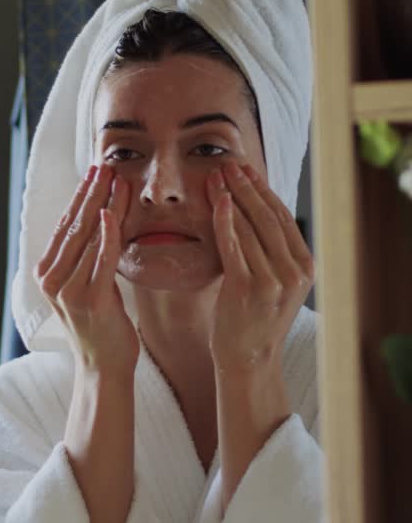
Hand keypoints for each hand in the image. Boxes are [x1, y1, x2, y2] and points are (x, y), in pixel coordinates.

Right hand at [34, 163, 139, 377]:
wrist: (105, 364)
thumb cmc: (102, 322)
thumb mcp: (86, 283)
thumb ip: (86, 255)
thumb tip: (97, 218)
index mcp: (48, 273)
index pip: (64, 225)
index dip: (80, 196)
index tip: (94, 172)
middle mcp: (52, 280)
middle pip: (74, 226)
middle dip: (91, 193)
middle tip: (105, 166)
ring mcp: (69, 291)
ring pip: (89, 237)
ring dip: (105, 205)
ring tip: (118, 180)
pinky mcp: (91, 300)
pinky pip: (102, 258)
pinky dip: (108, 233)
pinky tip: (113, 212)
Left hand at [206, 160, 315, 377]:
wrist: (248, 358)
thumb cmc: (255, 318)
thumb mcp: (276, 283)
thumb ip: (272, 252)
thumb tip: (254, 212)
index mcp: (305, 267)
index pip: (283, 218)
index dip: (264, 191)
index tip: (247, 170)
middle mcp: (294, 271)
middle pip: (268, 217)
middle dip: (247, 187)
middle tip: (229, 164)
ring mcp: (273, 280)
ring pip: (251, 228)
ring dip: (233, 197)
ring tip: (217, 176)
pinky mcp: (248, 288)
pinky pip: (234, 246)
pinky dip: (226, 220)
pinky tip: (219, 201)